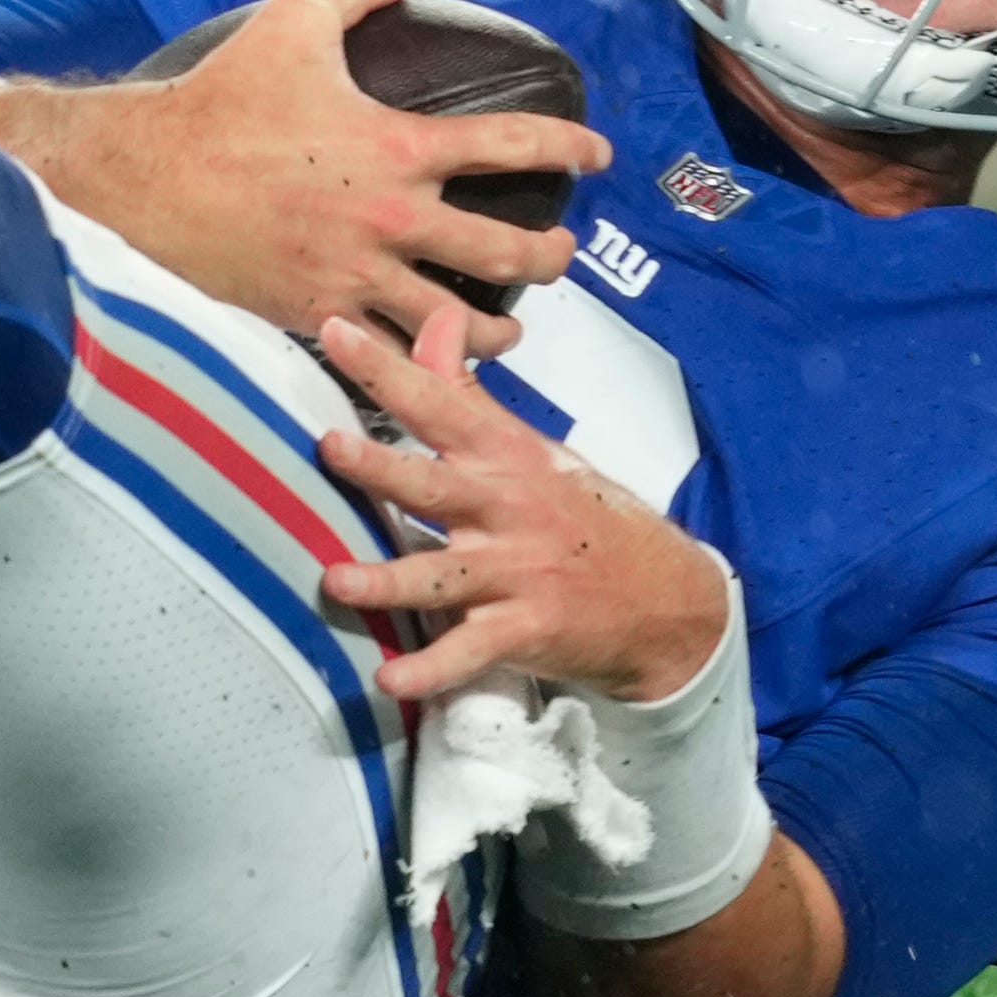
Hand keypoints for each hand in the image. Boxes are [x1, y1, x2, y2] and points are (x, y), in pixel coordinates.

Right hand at [0, 0, 610, 360]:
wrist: (142, 178)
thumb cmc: (217, 101)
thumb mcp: (289, 24)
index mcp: (396, 147)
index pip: (512, 148)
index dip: (568, 149)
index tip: (597, 154)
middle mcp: (389, 220)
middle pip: (507, 254)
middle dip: (551, 258)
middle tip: (561, 253)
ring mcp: (355, 277)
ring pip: (458, 325)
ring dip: (498, 331)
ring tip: (510, 330)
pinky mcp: (315, 316)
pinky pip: (386, 354)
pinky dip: (420, 363)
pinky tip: (431, 362)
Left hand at [313, 301, 730, 704]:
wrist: (666, 598)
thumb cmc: (584, 517)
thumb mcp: (532, 448)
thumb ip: (468, 391)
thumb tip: (435, 319)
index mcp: (505, 458)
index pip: (439, 401)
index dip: (387, 367)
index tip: (334, 330)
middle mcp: (506, 510)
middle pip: (434, 484)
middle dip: (381, 466)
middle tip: (330, 447)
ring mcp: (515, 572)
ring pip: (442, 574)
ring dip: (389, 579)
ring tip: (336, 580)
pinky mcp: (524, 630)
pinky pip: (469, 652)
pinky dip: (430, 669)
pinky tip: (389, 678)